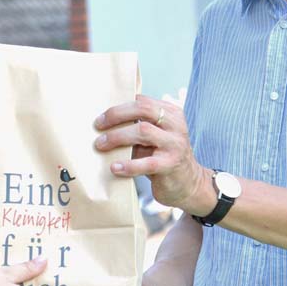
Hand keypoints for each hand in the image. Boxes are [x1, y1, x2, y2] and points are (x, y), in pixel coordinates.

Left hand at [94, 95, 212, 214]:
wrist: (188, 184)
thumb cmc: (163, 158)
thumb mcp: (155, 137)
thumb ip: (139, 125)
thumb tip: (105, 121)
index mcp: (171, 113)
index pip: (143, 101)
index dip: (119, 106)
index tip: (101, 116)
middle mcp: (175, 125)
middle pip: (143, 109)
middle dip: (117, 115)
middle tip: (98, 125)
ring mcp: (175, 144)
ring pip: (143, 131)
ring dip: (118, 137)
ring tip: (101, 145)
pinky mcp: (171, 165)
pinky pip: (146, 162)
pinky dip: (128, 165)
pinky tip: (114, 167)